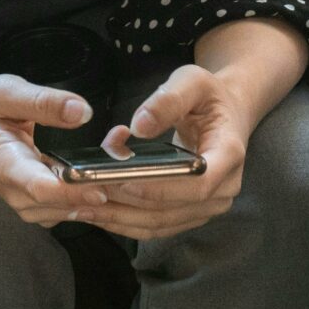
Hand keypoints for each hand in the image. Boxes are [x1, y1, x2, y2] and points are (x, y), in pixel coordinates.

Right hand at [0, 74, 111, 226]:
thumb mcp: (6, 93)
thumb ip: (43, 101)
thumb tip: (83, 112)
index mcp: (6, 165)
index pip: (41, 189)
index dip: (74, 190)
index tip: (103, 183)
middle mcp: (17, 194)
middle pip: (62, 206)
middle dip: (98, 192)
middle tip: (131, 171)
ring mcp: (28, 205)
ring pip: (70, 213)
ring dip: (100, 196)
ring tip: (126, 171)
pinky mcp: (40, 208)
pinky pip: (70, 210)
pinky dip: (92, 198)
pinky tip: (111, 178)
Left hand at [83, 63, 253, 240]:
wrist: (226, 115)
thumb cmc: (209, 97)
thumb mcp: (192, 81)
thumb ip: (168, 99)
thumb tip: (139, 127)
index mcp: (229, 155)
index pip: (197, 184)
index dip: (159, 188)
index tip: (122, 180)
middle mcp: (223, 189)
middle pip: (170, 209)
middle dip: (125, 202)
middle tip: (85, 190)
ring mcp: (207, 207)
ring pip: (158, 223)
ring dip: (117, 217)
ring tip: (79, 205)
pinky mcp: (190, 215)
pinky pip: (155, 226)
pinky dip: (123, 222)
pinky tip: (95, 212)